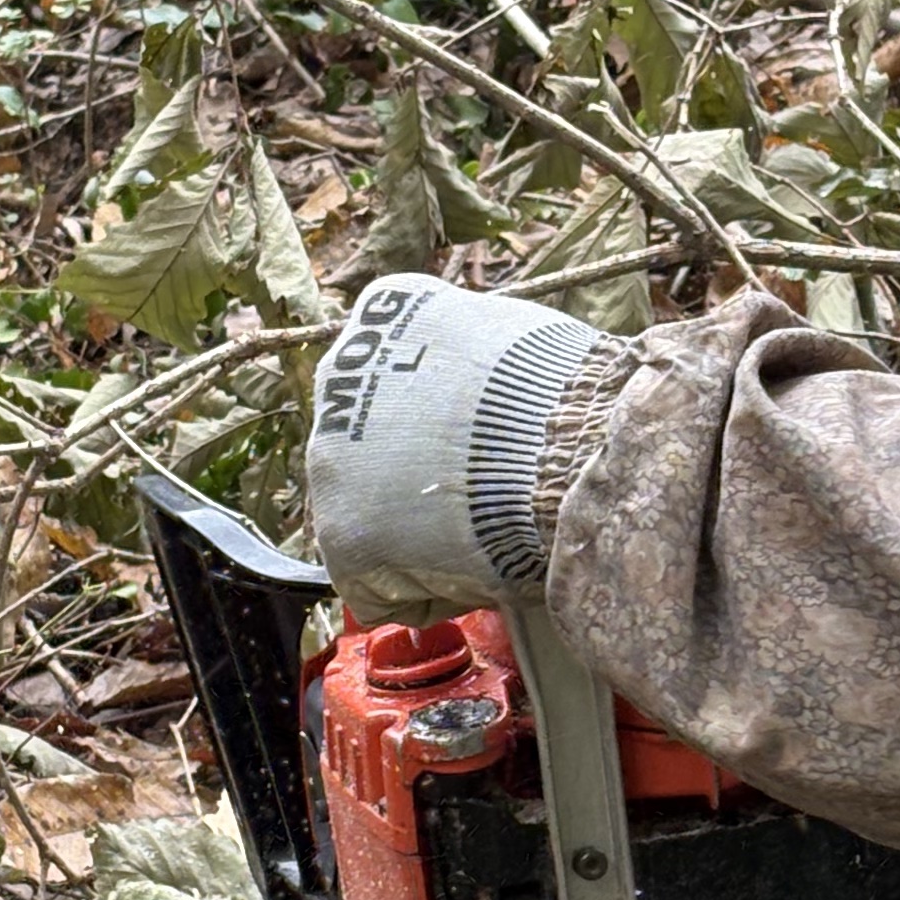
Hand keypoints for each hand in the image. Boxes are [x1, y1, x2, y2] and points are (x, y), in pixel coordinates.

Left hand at [303, 274, 610, 620]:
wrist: (566, 451)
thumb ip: (476, 354)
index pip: (400, 370)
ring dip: (419, 528)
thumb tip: (490, 380)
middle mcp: (340, 375)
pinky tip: (474, 570)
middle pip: (376, 441)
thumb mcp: (518, 337)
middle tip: (488, 487)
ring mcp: (331, 457)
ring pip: (372, 510)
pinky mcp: (343, 537)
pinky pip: (378, 580)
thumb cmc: (568, 391)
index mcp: (386, 313)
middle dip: (422, 470)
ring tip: (486, 530)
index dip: (448, 415)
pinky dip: (425, 586)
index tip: (484, 435)